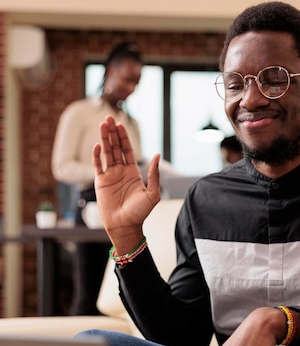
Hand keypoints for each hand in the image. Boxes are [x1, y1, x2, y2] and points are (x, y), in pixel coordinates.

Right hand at [93, 115, 160, 252]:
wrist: (125, 226)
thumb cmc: (140, 213)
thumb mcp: (152, 193)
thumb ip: (154, 174)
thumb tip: (156, 155)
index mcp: (133, 172)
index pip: (128, 150)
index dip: (123, 137)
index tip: (120, 125)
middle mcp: (121, 171)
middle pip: (115, 147)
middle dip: (112, 133)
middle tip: (109, 118)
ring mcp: (110, 176)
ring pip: (106, 153)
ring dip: (104, 139)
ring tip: (102, 125)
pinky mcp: (100, 182)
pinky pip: (97, 166)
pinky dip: (97, 155)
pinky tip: (98, 145)